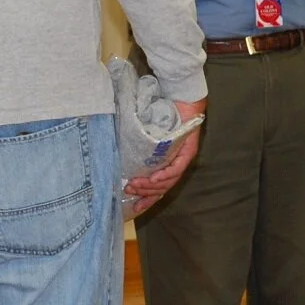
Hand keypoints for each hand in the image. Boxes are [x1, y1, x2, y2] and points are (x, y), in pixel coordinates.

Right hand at [124, 97, 206, 214]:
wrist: (182, 98)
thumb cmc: (163, 115)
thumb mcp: (146, 136)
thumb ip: (137, 148)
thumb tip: (115, 155)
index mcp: (167, 164)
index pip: (159, 188)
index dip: (147, 199)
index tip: (134, 207)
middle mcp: (177, 165)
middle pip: (162, 188)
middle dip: (144, 192)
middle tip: (128, 190)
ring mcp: (184, 159)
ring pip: (169, 181)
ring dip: (151, 185)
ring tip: (136, 185)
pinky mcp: (189, 151)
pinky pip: (177, 168)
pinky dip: (165, 175)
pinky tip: (154, 179)